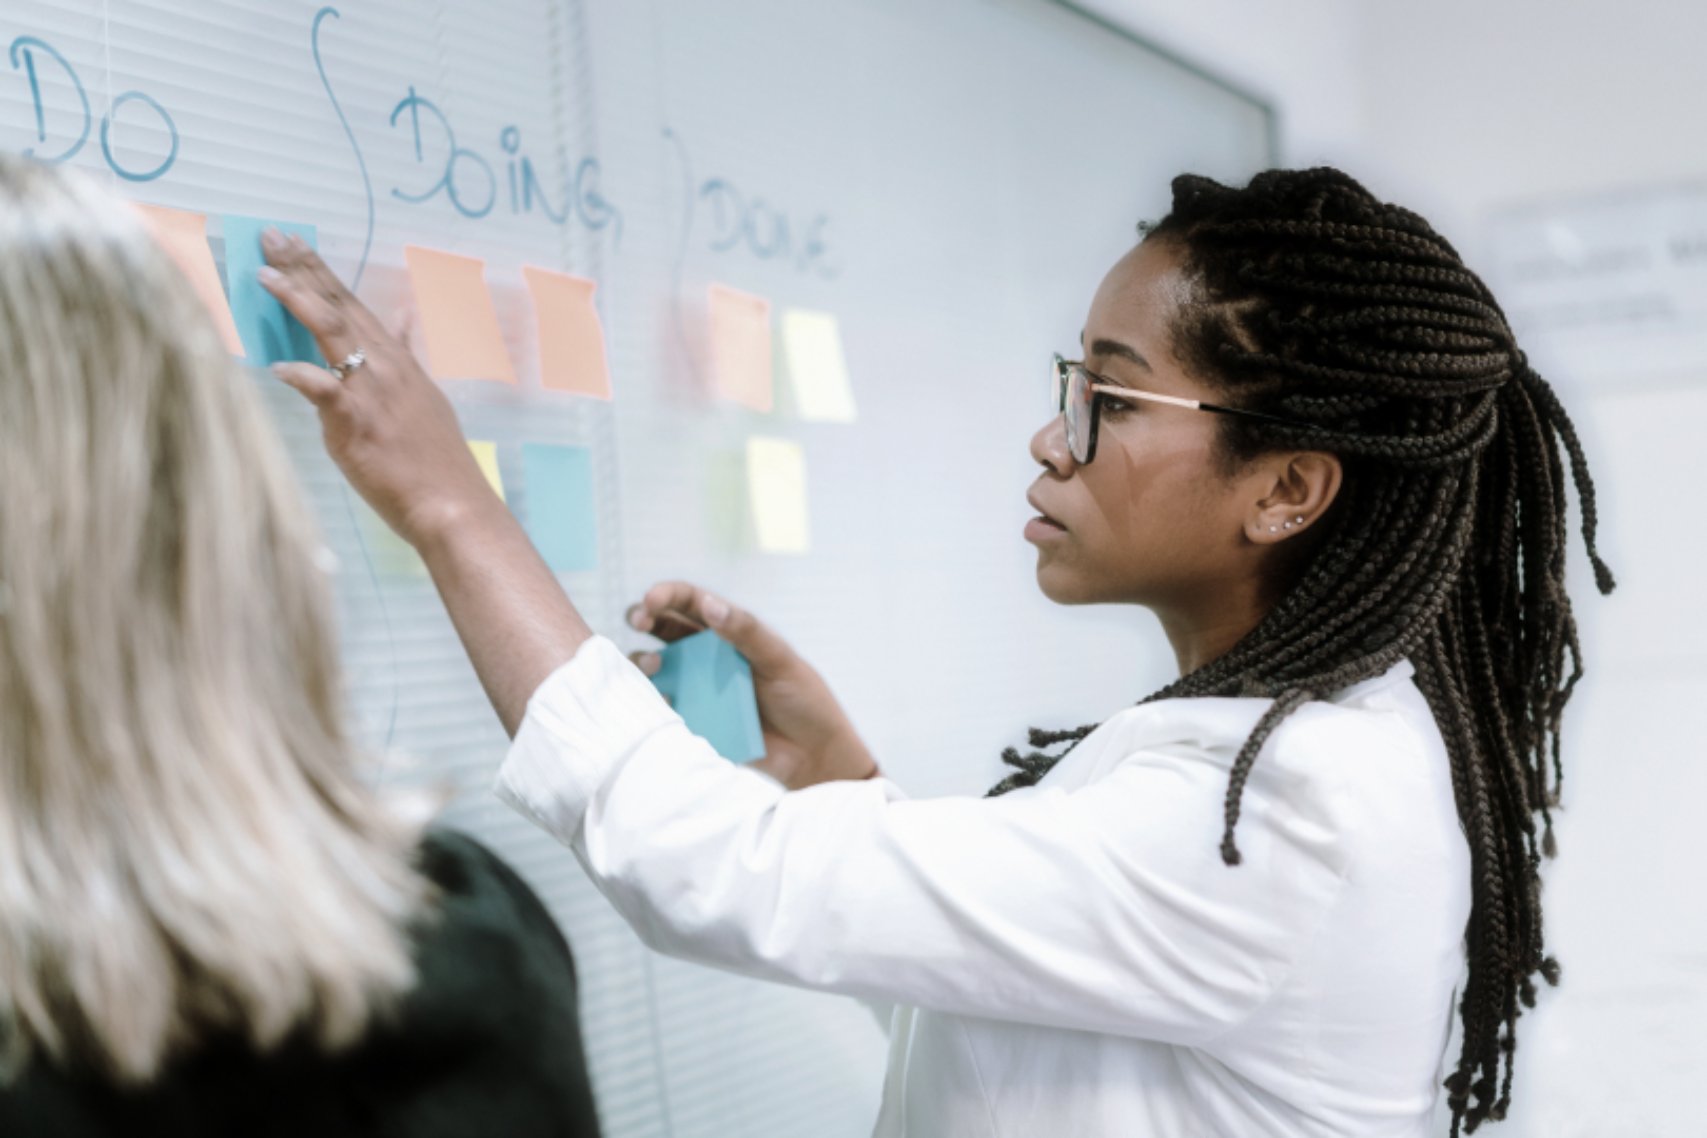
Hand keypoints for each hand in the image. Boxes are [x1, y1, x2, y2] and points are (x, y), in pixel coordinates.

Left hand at [257, 230, 499, 547]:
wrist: (452, 502)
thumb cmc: (435, 458)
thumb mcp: (426, 395)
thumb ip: (407, 354)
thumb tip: (403, 316)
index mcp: (398, 360)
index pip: (354, 304)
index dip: (321, 271)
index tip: (295, 242)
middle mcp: (385, 366)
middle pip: (338, 306)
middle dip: (303, 267)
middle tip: (273, 234)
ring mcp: (371, 391)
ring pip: (331, 332)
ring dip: (296, 299)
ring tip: (265, 273)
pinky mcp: (356, 422)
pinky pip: (324, 391)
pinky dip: (300, 376)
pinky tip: (275, 366)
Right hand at [627, 582, 877, 789]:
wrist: (812, 756)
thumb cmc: (804, 699)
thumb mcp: (779, 659)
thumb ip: (745, 631)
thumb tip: (709, 605)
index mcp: (729, 632)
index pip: (691, 602)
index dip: (668, 595)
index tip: (652, 599)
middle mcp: (707, 655)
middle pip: (662, 628)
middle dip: (643, 617)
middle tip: (640, 620)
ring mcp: (697, 687)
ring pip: (654, 667)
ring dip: (644, 661)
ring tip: (656, 666)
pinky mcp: (694, 719)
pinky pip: (663, 706)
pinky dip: (653, 700)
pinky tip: (664, 701)